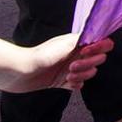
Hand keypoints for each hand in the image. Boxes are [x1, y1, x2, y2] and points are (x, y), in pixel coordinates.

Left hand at [0, 34, 114, 92]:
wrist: (20, 72)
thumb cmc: (41, 55)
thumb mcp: (66, 44)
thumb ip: (85, 40)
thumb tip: (101, 37)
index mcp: (78, 43)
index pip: (100, 44)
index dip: (99, 49)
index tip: (87, 52)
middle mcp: (76, 55)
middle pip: (97, 60)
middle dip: (88, 65)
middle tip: (72, 66)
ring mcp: (70, 68)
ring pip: (89, 73)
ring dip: (82, 75)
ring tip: (67, 76)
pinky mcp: (63, 81)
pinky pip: (78, 84)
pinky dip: (76, 84)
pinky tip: (67, 83)